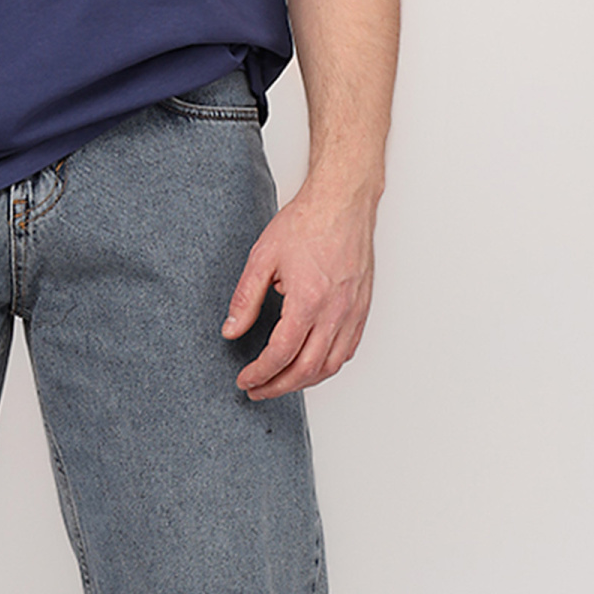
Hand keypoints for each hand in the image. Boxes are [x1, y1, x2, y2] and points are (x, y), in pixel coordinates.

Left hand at [220, 183, 377, 398]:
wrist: (342, 202)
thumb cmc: (306, 223)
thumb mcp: (262, 258)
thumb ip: (245, 299)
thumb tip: (231, 331)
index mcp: (308, 300)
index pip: (281, 353)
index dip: (260, 373)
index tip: (244, 379)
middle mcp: (335, 311)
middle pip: (306, 369)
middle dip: (278, 386)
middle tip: (257, 390)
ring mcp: (352, 312)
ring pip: (330, 365)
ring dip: (303, 382)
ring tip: (280, 383)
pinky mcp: (361, 308)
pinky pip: (347, 350)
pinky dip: (327, 367)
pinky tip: (310, 366)